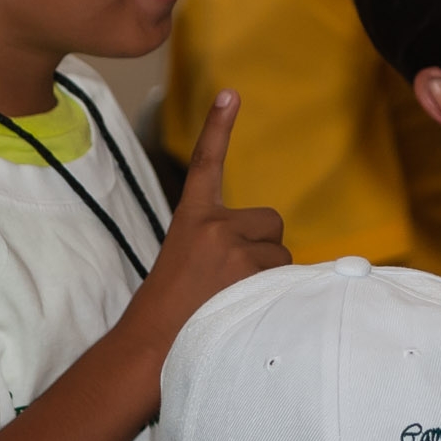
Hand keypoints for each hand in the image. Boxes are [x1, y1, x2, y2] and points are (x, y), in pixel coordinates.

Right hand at [119, 91, 288, 351]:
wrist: (151, 347)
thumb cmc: (172, 317)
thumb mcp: (186, 268)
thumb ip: (221, 249)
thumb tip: (269, 255)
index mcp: (191, 220)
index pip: (208, 165)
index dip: (218, 128)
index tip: (230, 93)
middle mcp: (215, 224)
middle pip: (271, 226)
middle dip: (264, 252)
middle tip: (235, 285)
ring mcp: (235, 245)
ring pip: (282, 256)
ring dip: (271, 279)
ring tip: (236, 303)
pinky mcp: (251, 269)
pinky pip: (288, 276)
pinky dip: (279, 295)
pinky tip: (253, 312)